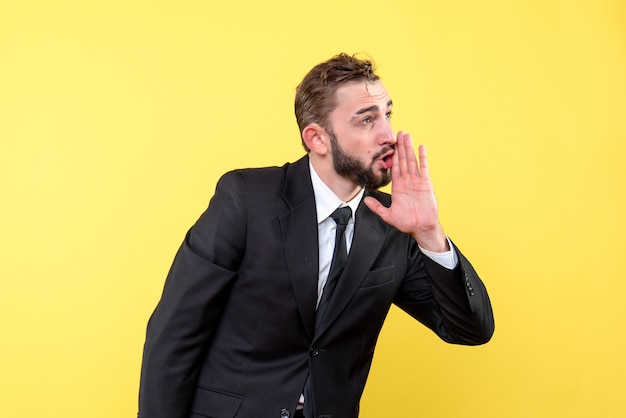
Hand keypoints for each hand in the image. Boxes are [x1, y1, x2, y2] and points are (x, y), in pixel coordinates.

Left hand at [364, 132, 448, 251]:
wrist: (422, 228)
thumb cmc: (407, 223)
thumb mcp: (388, 215)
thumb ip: (377, 207)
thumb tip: (365, 200)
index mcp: (398, 187)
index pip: (393, 167)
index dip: (391, 156)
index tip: (388, 146)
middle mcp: (407, 181)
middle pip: (403, 160)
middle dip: (400, 147)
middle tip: (398, 133)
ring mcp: (417, 181)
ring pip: (412, 161)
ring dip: (409, 148)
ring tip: (407, 136)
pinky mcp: (426, 183)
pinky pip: (424, 168)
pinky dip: (423, 157)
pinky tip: (421, 147)